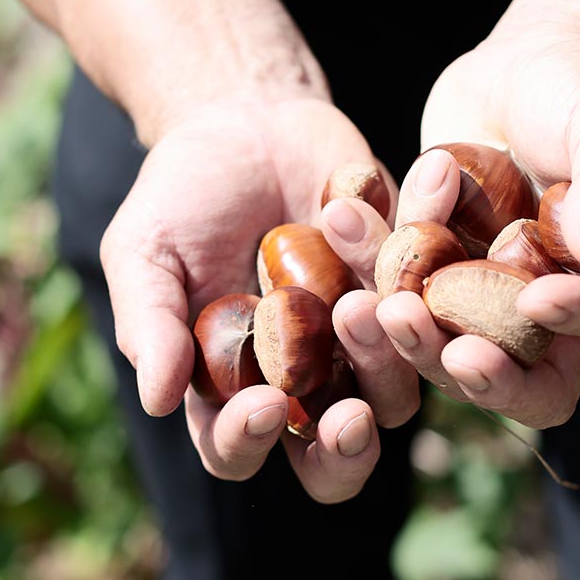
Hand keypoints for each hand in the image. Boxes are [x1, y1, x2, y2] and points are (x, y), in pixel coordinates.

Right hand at [100, 98, 418, 501]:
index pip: (237, 448)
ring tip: (359, 301)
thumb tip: (156, 401)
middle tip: (350, 417)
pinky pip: (434, 298)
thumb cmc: (182, 196)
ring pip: (398, 391)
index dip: (248, 442)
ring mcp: (363, 338)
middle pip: (336, 455)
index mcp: (233, 386)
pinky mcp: (408, 288)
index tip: (263, 404)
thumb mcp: (145, 251)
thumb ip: (149, 322)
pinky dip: (425, 255)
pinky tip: (416, 204)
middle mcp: (305, 378)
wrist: (249, 124)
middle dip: (346, 450)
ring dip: (387, 359)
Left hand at [377, 26, 579, 428]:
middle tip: (447, 347)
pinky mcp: (441, 278)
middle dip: (487, 373)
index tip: (538, 299)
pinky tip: (342, 223)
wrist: (521, 64)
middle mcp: (566, 304)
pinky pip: (406, 293)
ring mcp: (497, 299)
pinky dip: (371, 266)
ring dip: (414, 337)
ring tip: (374, 305)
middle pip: (533, 375)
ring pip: (455, 349)